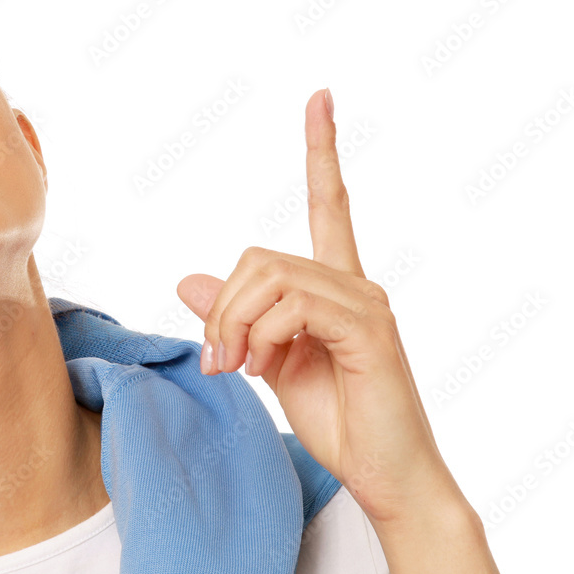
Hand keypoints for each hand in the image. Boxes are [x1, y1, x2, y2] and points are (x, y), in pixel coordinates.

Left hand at [177, 88, 456, 525]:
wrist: (385, 475)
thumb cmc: (337, 418)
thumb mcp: (266, 361)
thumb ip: (235, 318)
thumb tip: (188, 280)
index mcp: (333, 285)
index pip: (329, 203)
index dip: (321, 150)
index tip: (319, 98)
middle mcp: (354, 283)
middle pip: (259, 256)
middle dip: (222, 307)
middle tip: (217, 357)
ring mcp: (366, 303)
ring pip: (269, 277)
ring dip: (235, 324)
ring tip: (234, 366)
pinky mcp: (368, 329)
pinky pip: (294, 305)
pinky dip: (262, 335)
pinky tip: (261, 367)